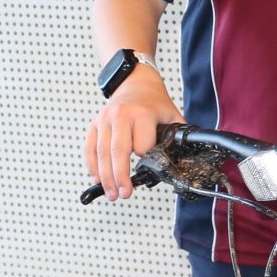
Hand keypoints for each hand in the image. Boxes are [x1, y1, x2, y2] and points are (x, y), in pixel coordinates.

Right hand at [84, 65, 180, 200]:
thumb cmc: (154, 101)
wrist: (135, 82)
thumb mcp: (172, 114)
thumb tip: (187, 157)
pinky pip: (90, 148)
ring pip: (101, 153)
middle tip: (124, 194)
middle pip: (117, 152)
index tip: (151, 167)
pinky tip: (97, 178)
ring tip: (111, 193)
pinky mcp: (94, 124)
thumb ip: (178, 135)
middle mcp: (120, 116)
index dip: (147, 159)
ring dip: (105, 176)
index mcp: (142, 114)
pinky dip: (92, 165)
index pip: (142, 145)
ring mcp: (104, 119)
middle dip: (120, 177)